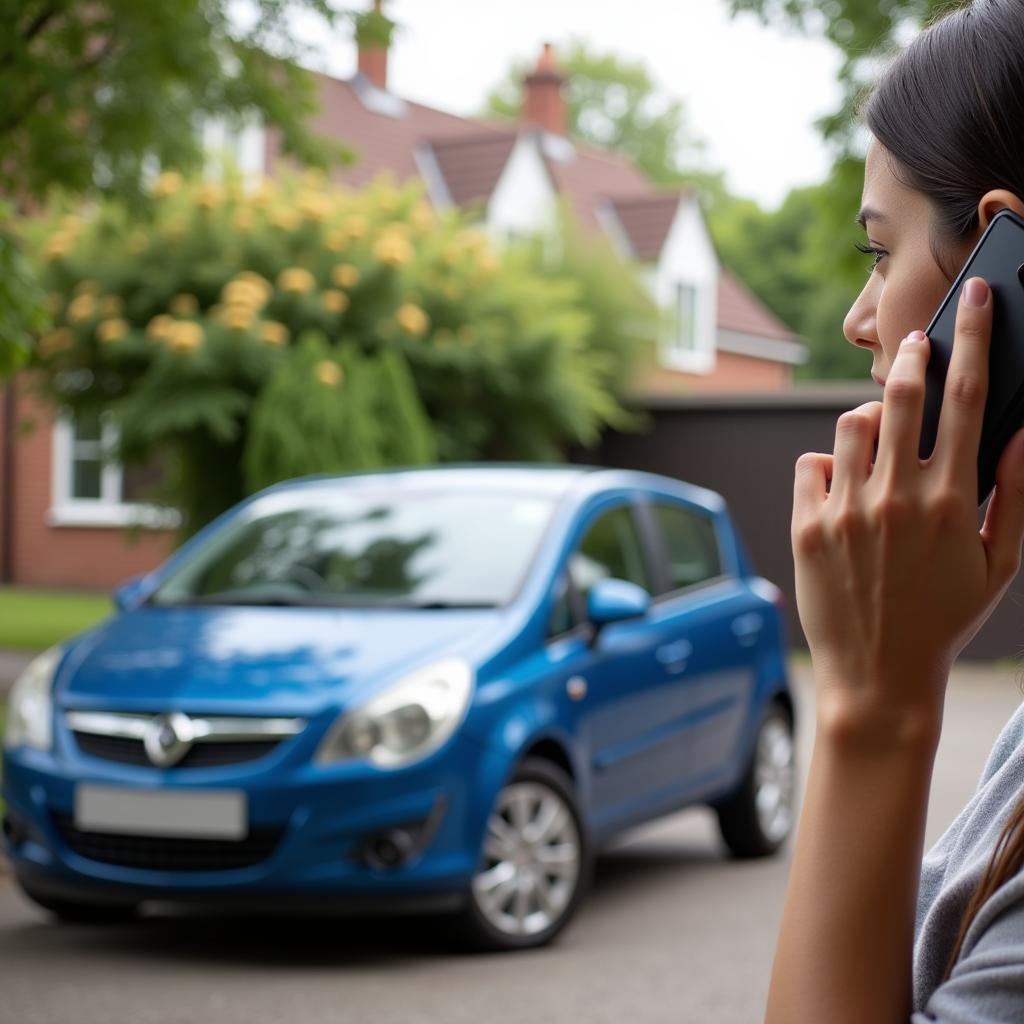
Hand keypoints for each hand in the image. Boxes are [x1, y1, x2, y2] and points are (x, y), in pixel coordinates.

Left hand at [792, 277, 1023, 732]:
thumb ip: (1015, 493)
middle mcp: (895, 498)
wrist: (878, 674)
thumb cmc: (943, 617)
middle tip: (915, 346)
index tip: (973, 298)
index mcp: (951, 501)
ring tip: (879, 436)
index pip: (968, 398)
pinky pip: (810, 464)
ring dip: (867, 417)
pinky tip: (843, 484)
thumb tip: (1019, 432)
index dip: (974, 338)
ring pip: (849, 425)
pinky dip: (826, 463)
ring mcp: (845, 512)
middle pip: (899, 395)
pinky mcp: (806, 528)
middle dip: (910, 357)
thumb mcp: (999, 563)